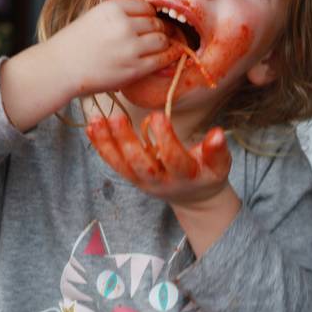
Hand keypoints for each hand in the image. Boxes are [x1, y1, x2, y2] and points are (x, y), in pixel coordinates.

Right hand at [0, 0, 178, 131]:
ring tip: (159, 48)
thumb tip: (149, 17)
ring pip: (162, 40)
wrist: (60, 68)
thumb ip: (120, 15)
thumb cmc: (75, 44)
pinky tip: (164, 59)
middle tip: (158, 36)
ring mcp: (130, 48)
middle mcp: (124, 25)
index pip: (146, 7)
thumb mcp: (96, 16)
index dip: (150, 16)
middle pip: (156, 23)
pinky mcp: (134, 68)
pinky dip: (167, 58)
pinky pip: (161, 60)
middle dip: (159, 30)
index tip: (148, 23)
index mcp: (113, 8)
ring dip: (164, 44)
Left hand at [86, 111, 231, 205]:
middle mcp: (160, 182)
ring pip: (122, 165)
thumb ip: (217, 150)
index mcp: (185, 176)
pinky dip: (101, 145)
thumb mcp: (219, 164)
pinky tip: (91, 127)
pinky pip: (113, 163)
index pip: (173, 159)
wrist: (193, 196)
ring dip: (107, 143)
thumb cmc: (207, 173)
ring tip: (96, 120)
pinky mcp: (131, 177)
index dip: (165, 139)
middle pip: (141, 165)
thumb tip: (218, 134)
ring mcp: (142, 181)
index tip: (158, 115)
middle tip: (116, 117)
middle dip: (127, 142)